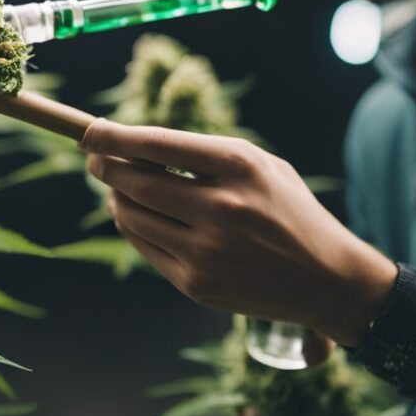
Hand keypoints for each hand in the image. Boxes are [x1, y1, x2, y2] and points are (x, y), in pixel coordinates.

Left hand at [80, 120, 396, 345]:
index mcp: (239, 167)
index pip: (157, 145)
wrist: (327, 279)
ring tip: (116, 187)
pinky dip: (131, 226)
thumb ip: (204, 155)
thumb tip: (134, 150)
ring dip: (114, 197)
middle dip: (103, 166)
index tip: (88, 131)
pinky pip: (144, 247)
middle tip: (93, 158)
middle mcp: (221, 207)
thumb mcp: (261, 166)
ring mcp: (207, 250)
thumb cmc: (288, 211)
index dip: (113, 137)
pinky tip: (133, 214)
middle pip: (135, 182)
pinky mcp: (196, 284)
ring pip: (131, 216)